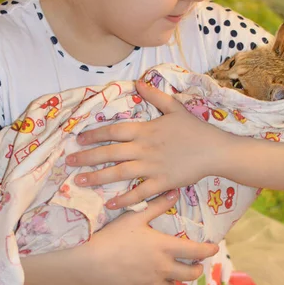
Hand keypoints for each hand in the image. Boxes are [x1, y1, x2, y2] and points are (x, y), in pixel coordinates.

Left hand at [66, 80, 217, 207]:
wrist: (214, 150)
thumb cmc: (195, 129)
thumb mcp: (175, 107)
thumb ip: (155, 96)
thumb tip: (138, 81)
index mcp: (145, 130)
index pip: (114, 131)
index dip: (94, 134)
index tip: (78, 139)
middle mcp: (144, 148)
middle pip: (110, 152)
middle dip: (87, 157)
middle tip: (69, 162)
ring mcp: (151, 167)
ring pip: (119, 173)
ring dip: (97, 177)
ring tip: (79, 181)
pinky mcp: (161, 183)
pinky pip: (139, 192)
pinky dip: (124, 198)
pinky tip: (109, 203)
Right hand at [79, 191, 218, 284]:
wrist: (90, 261)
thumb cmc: (114, 235)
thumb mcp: (135, 216)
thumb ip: (157, 206)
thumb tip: (175, 193)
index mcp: (165, 248)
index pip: (195, 251)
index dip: (208, 250)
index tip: (214, 248)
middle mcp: (162, 268)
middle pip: (189, 275)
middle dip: (196, 271)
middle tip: (196, 265)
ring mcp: (149, 283)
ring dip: (172, 282)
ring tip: (168, 275)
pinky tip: (140, 282)